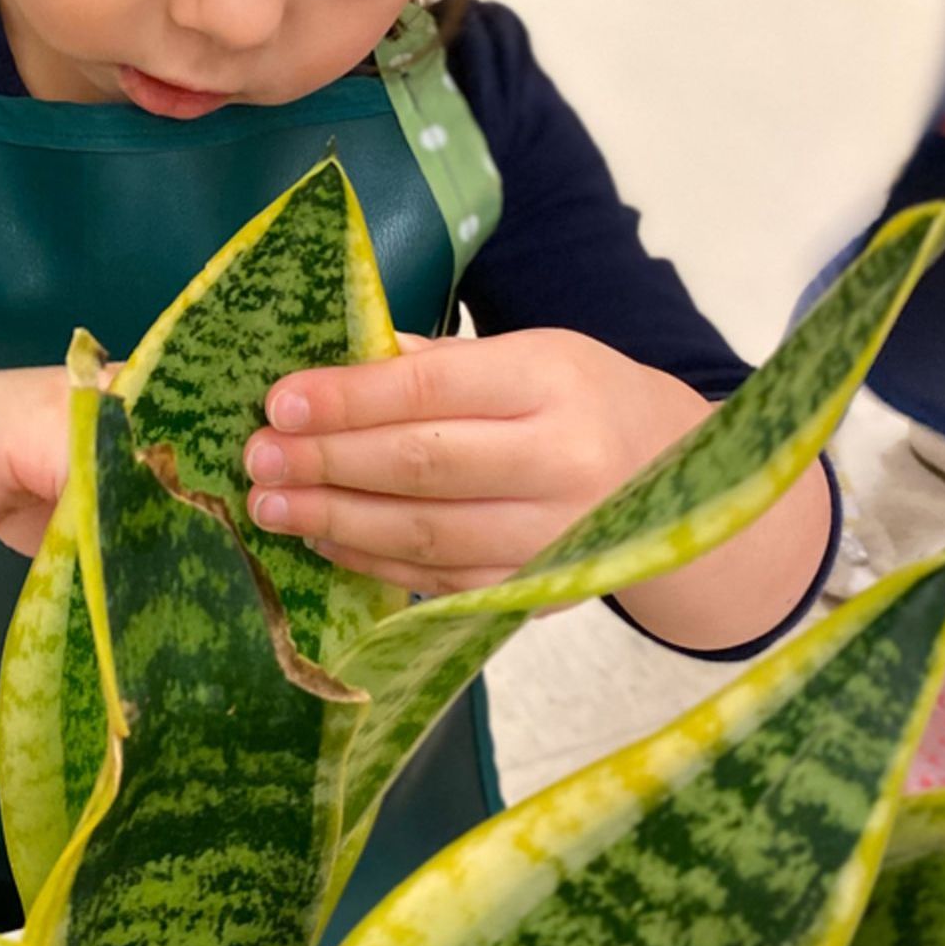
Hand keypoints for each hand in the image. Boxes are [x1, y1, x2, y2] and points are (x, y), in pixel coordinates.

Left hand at [243, 330, 708, 594]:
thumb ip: (439, 361)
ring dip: (336, 521)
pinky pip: (441, 582)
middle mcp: (560, 462)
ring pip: (426, 534)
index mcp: (549, 382)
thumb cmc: (582, 400)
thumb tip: (343, 359)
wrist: (687, 484)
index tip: (279, 401)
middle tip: (257, 459)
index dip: (349, 397)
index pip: (431, 386)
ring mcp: (555, 537)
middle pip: (422, 466)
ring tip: (270, 507)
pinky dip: (373, 563)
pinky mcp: (542, 592)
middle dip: (326, 462)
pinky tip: (324, 543)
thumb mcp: (529, 354)